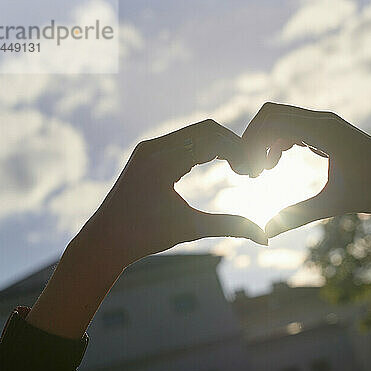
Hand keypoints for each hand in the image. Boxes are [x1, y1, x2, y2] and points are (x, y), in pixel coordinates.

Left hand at [84, 119, 267, 265]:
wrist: (104, 241)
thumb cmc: (144, 238)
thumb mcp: (190, 229)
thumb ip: (230, 227)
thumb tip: (265, 237)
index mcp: (162, 161)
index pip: (212, 139)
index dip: (240, 151)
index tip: (255, 174)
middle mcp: (154, 147)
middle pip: (207, 129)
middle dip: (234, 146)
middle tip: (250, 171)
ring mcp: (149, 147)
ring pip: (196, 133)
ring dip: (221, 146)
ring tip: (240, 169)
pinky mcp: (148, 153)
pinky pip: (185, 140)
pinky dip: (207, 149)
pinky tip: (221, 166)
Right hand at [242, 102, 370, 236]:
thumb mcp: (334, 204)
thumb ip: (297, 215)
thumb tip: (266, 233)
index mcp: (324, 130)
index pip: (272, 121)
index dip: (252, 144)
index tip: (251, 175)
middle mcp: (324, 120)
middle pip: (272, 115)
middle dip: (254, 140)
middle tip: (252, 173)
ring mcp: (327, 124)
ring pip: (282, 120)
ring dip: (266, 141)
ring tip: (264, 172)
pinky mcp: (329, 132)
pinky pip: (294, 127)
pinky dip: (279, 141)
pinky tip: (278, 164)